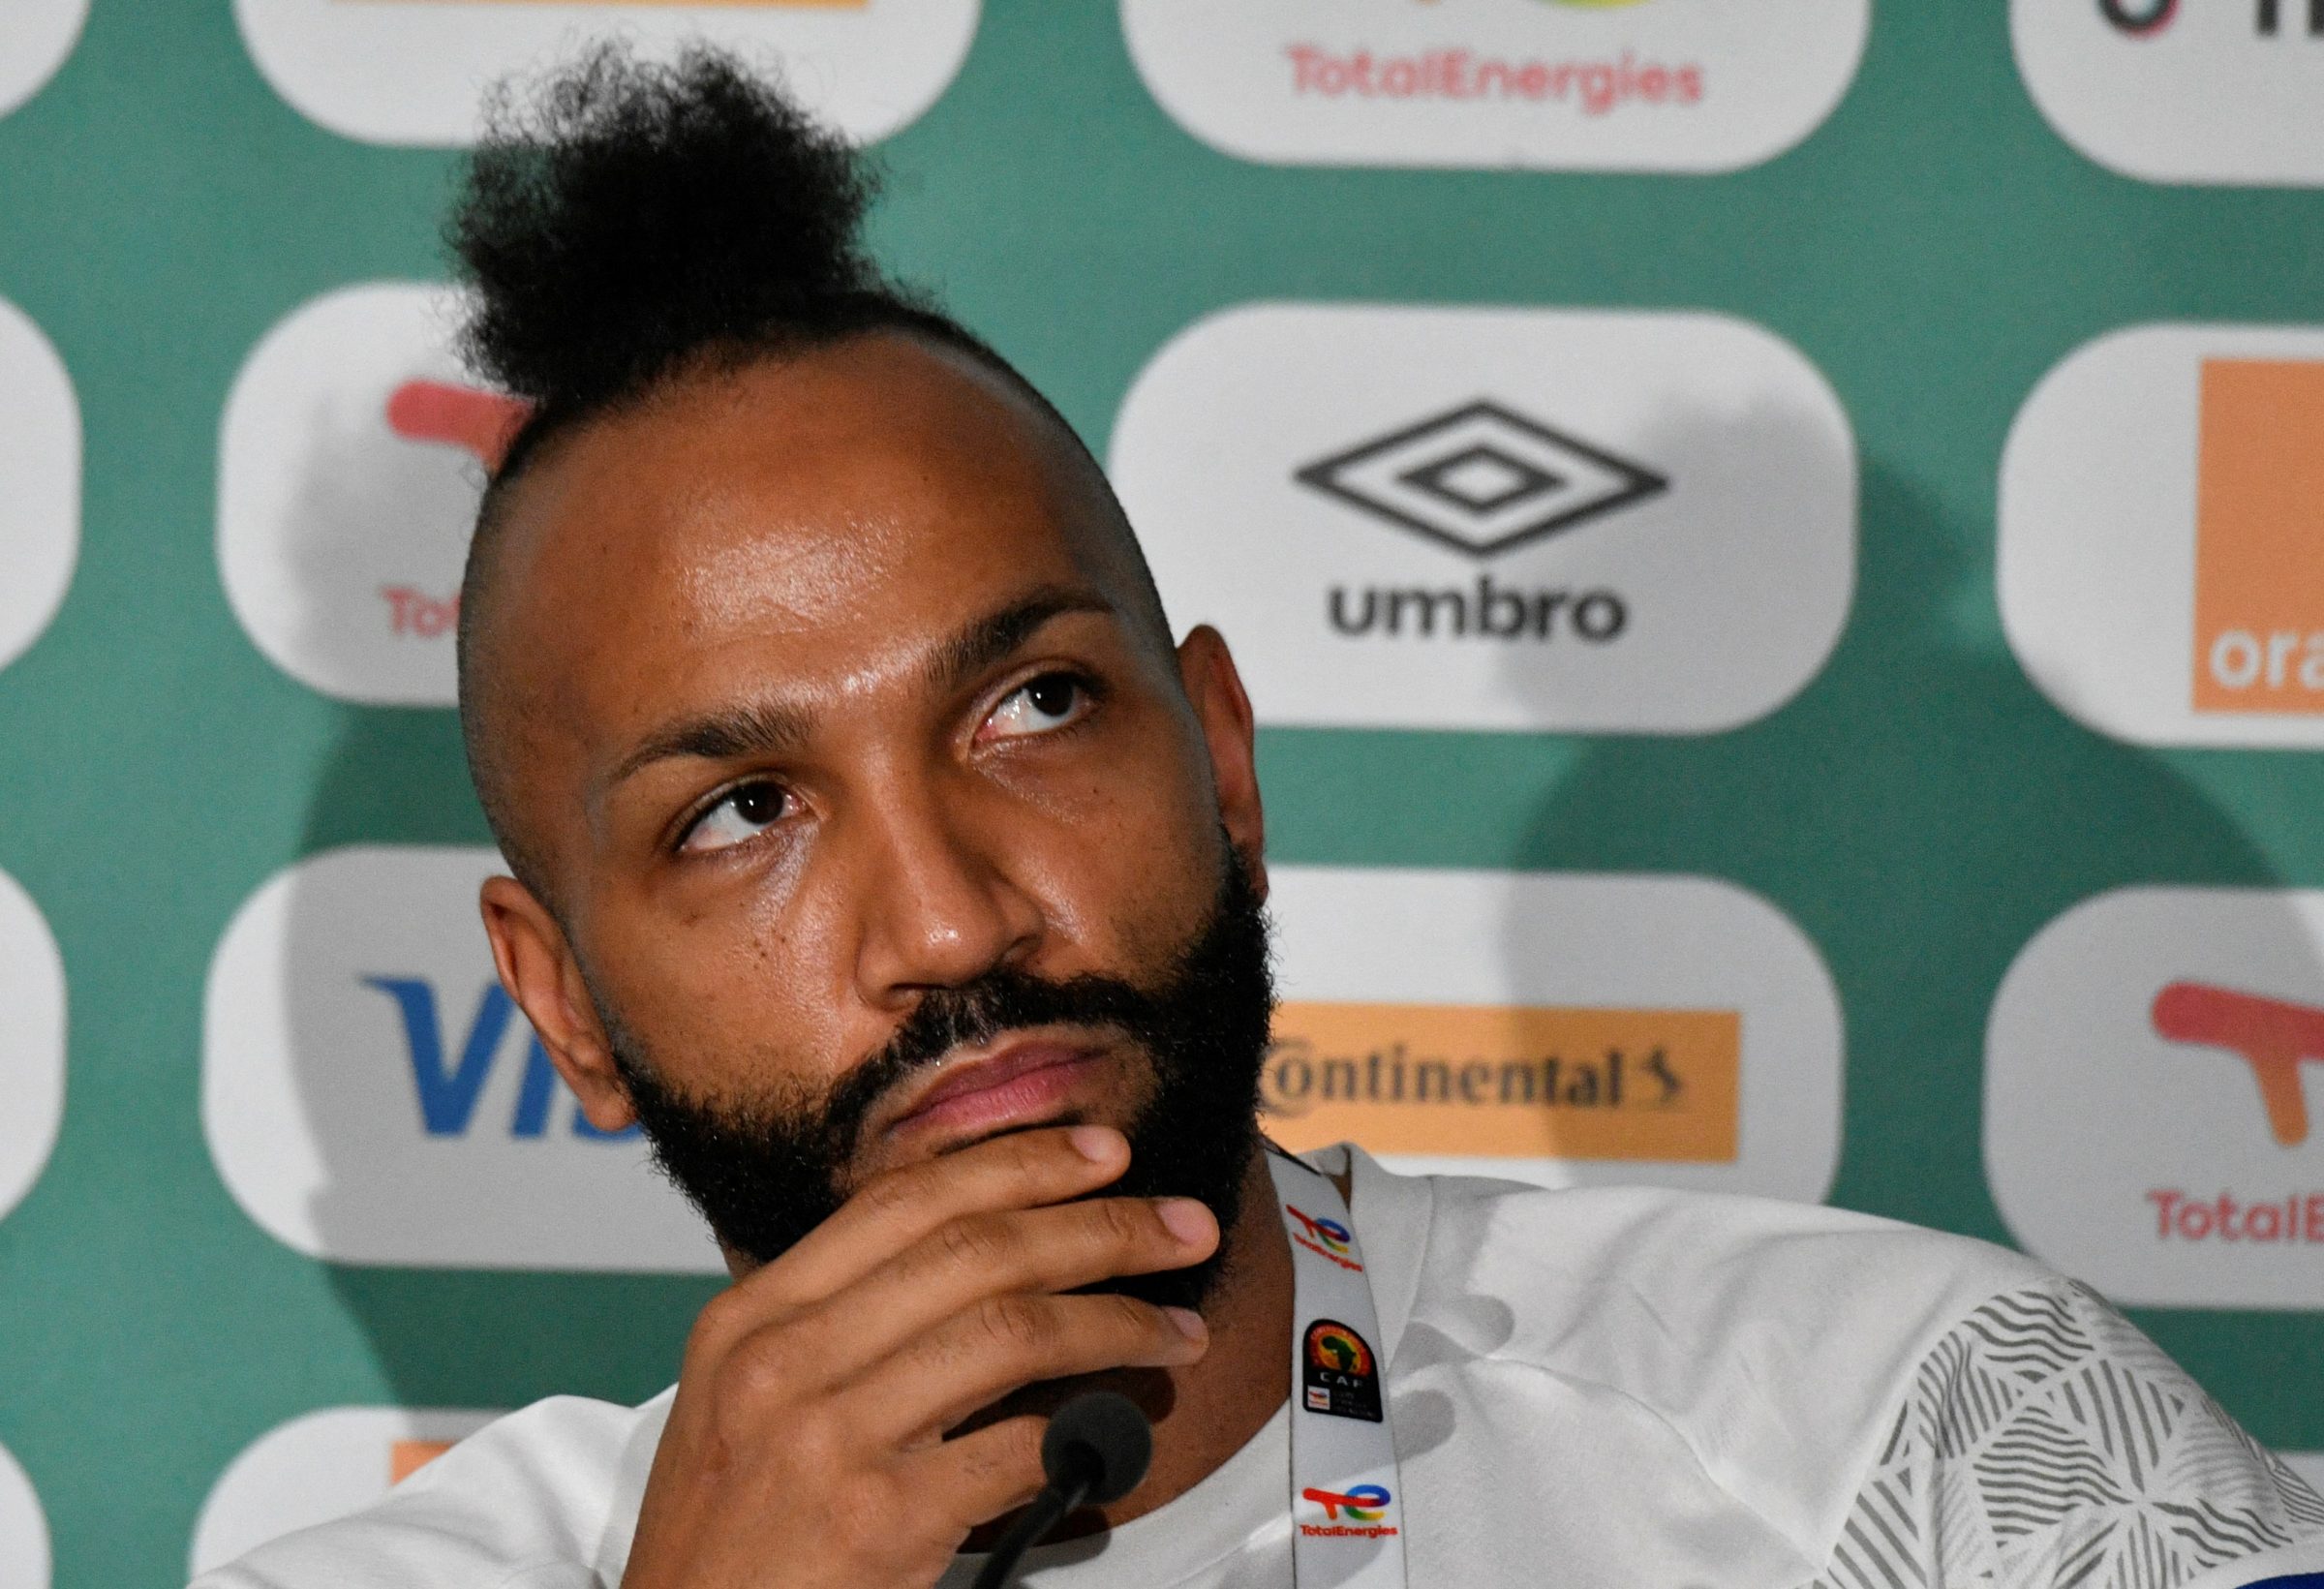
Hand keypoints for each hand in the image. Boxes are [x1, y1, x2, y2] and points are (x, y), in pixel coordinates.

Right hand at [619, 1125, 1218, 1588]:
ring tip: (1175, 1328)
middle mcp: (785, 1360)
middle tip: (1178, 1226)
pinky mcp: (878, 1519)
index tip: (1101, 1156)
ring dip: (1117, 1321)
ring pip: (1011, 1331)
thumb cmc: (725, 1538)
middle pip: (976, 1251)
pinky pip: (1014, 1448)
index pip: (908, 1201)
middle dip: (1100, 1227)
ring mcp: (828, 1437)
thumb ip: (840, 1325)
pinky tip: (1117, 1431)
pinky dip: (1081, 1433)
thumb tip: (983, 1263)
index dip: (1020, 1166)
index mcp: (755, 1317)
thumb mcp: (744, 1401)